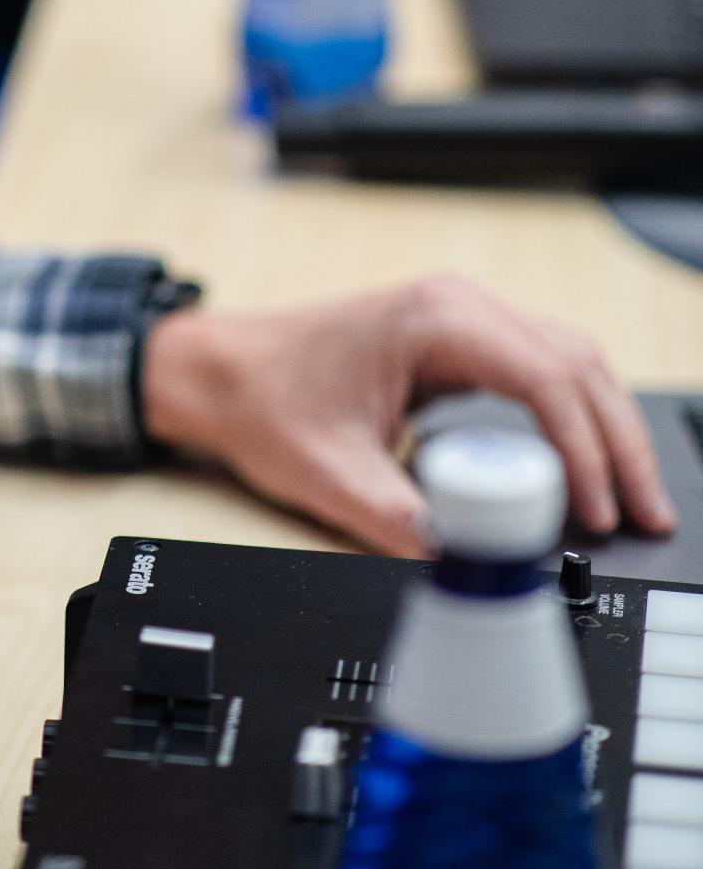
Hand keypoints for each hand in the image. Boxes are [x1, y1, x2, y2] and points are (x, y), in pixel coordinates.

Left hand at [140, 275, 676, 557]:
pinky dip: (576, 415)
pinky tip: (590, 467)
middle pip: (574, 363)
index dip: (584, 448)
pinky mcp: (459, 341)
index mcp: (432, 320)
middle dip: (617, 441)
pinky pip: (542, 369)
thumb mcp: (330, 474)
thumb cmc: (264, 402)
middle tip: (647, 512)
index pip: (543, 377)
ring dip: (605, 427)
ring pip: (568, 361)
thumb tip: (464, 563)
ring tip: (632, 500)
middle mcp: (456, 305)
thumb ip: (400, 521)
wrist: (221, 371)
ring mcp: (460, 317)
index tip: (600, 509)